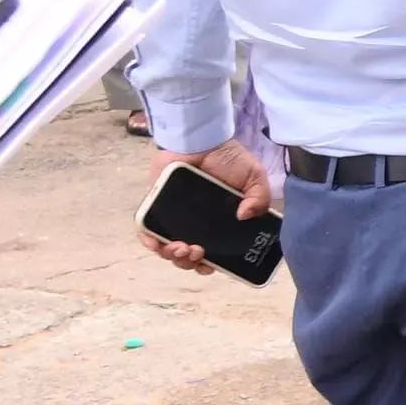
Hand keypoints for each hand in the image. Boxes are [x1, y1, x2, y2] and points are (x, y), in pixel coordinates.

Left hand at [141, 139, 272, 276]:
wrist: (201, 138)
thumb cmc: (228, 158)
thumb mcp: (253, 176)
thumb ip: (259, 197)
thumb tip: (246, 217)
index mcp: (217, 223)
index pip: (211, 252)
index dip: (208, 265)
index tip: (211, 266)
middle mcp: (194, 224)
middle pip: (186, 257)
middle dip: (189, 263)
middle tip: (197, 252)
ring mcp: (173, 217)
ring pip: (166, 248)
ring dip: (172, 256)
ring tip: (180, 249)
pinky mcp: (154, 208)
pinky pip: (146, 231)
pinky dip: (150, 241)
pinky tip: (157, 244)